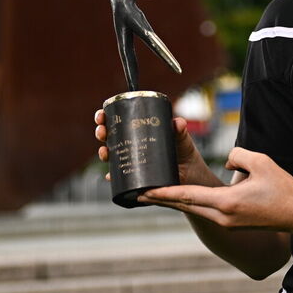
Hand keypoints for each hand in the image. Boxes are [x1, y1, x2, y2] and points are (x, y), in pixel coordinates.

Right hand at [93, 110, 216, 186]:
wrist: (191, 175)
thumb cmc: (185, 152)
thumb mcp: (182, 138)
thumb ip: (180, 130)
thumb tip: (178, 123)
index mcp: (140, 131)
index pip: (119, 120)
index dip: (106, 117)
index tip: (102, 115)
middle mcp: (133, 145)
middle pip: (110, 136)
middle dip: (102, 132)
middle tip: (102, 132)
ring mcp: (132, 161)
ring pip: (111, 156)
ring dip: (103, 153)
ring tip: (105, 152)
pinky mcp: (135, 178)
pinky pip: (120, 178)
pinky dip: (113, 177)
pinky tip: (110, 176)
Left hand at [140, 147, 292, 233]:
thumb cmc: (282, 188)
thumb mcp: (259, 161)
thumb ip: (235, 154)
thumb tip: (226, 159)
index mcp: (226, 203)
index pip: (187, 196)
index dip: (163, 193)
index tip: (143, 191)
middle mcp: (222, 216)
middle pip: (184, 205)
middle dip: (162, 199)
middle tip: (140, 192)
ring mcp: (227, 222)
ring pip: (194, 209)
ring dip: (176, 201)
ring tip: (157, 194)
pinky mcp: (232, 223)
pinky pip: (205, 210)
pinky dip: (191, 203)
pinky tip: (184, 199)